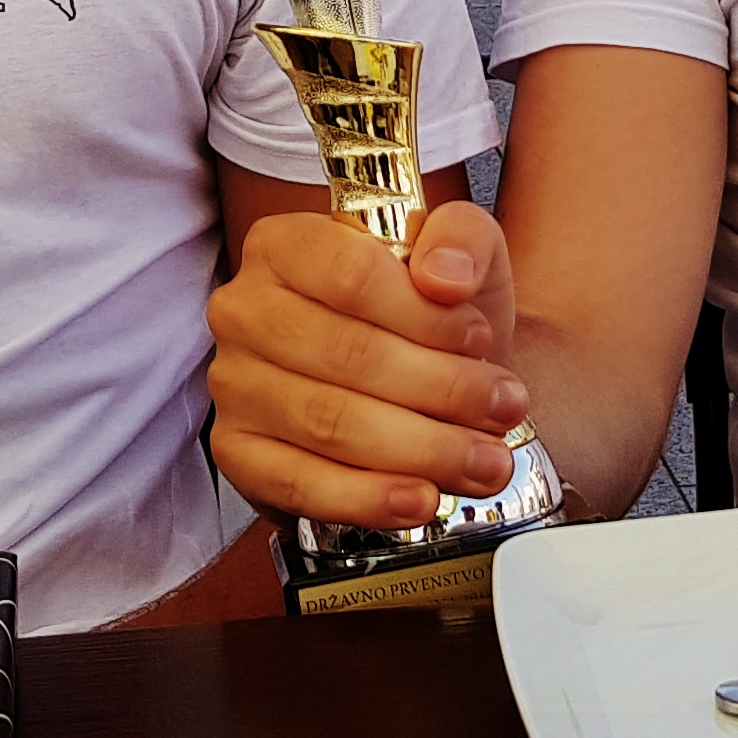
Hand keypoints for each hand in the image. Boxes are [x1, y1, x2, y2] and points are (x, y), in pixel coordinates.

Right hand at [207, 199, 530, 527]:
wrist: (419, 380)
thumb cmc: (430, 312)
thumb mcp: (460, 250)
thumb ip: (462, 239)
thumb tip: (444, 276)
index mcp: (285, 245)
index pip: (352, 276)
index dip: (425, 316)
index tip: (481, 339)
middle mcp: (246, 310)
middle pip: (348, 355)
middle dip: (441, 390)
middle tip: (503, 409)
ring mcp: (234, 385)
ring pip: (331, 423)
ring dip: (421, 449)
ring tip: (485, 460)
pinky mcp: (238, 454)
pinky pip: (301, 484)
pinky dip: (368, 498)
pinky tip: (420, 498)